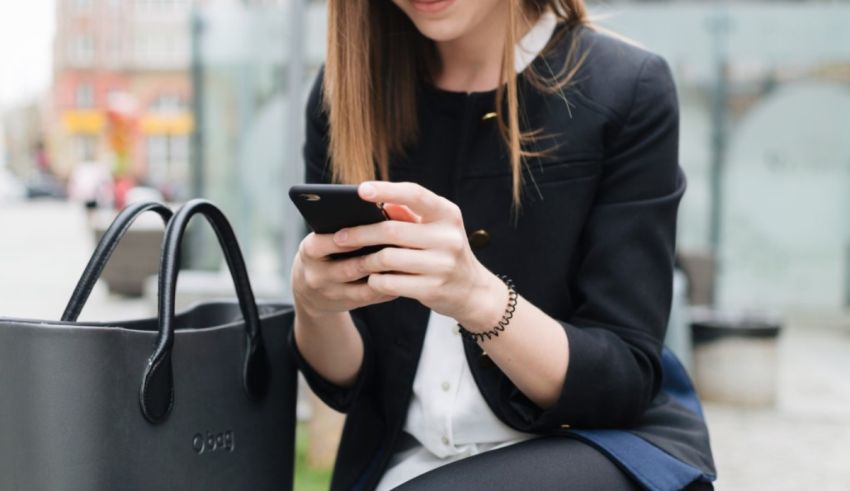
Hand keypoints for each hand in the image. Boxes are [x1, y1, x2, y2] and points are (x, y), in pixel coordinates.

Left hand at [333, 181, 506, 329]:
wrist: (471, 290)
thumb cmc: (444, 252)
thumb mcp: (435, 228)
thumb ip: (408, 214)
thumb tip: (374, 202)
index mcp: (448, 214)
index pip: (415, 194)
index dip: (387, 190)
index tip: (361, 190)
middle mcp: (448, 237)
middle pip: (392, 231)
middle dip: (360, 233)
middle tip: (339, 236)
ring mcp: (442, 265)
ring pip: (388, 258)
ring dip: (366, 260)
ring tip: (353, 260)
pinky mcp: (433, 289)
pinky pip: (391, 282)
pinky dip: (376, 280)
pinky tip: (372, 278)